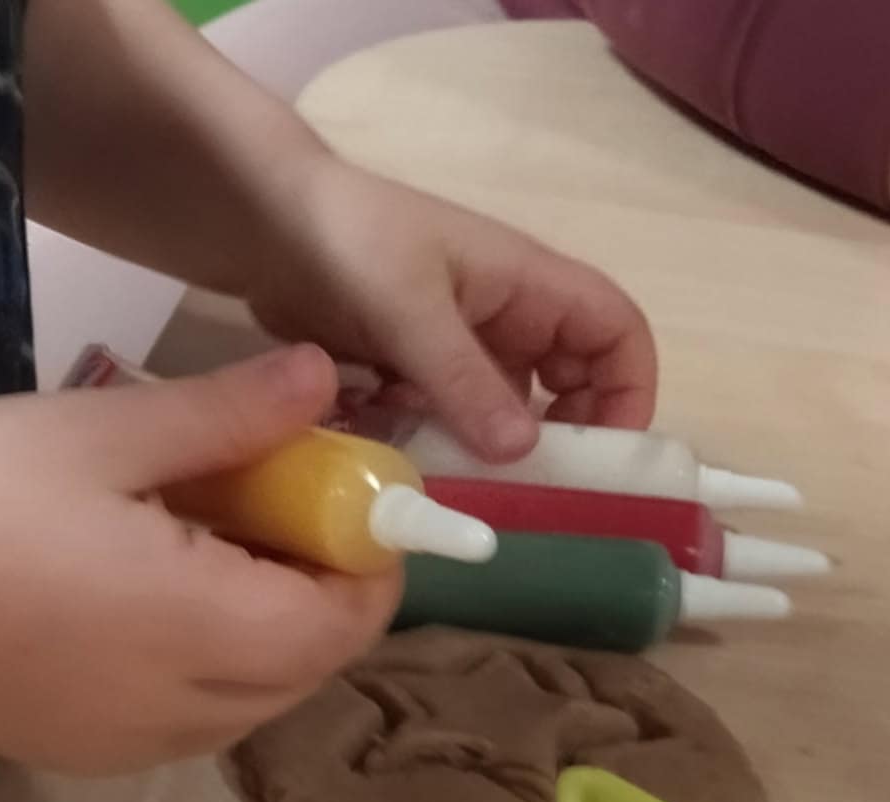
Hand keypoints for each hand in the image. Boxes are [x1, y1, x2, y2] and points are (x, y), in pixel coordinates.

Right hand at [0, 346, 398, 773]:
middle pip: (314, 664)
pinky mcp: (101, 758)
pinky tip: (160, 605)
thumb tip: (325, 377)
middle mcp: (192, 707)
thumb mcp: (100, 433)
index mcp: (205, 626)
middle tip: (279, 509)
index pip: (346, 619)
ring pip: (262, 698)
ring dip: (275, 632)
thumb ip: (228, 414)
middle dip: (325, 591)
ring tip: (215, 549)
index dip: (368, 560)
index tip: (345, 496)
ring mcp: (146, 747)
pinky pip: (203, 720)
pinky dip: (218, 668)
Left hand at [246, 160, 657, 460]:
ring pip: (504, 414)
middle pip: (570, 386)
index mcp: (528, 283)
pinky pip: (449, 420)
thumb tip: (525, 452)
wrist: (260, 222)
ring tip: (449, 476)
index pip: (617, 332)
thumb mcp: (408, 310)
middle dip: (555, 440)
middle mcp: (507, 316)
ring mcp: (461, 347)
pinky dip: (435, 442)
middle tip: (523, 491)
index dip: (629, 391)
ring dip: (485, 450)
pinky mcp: (417, 372)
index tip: (604, 457)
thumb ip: (465, 379)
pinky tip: (399, 449)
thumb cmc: (346, 241)